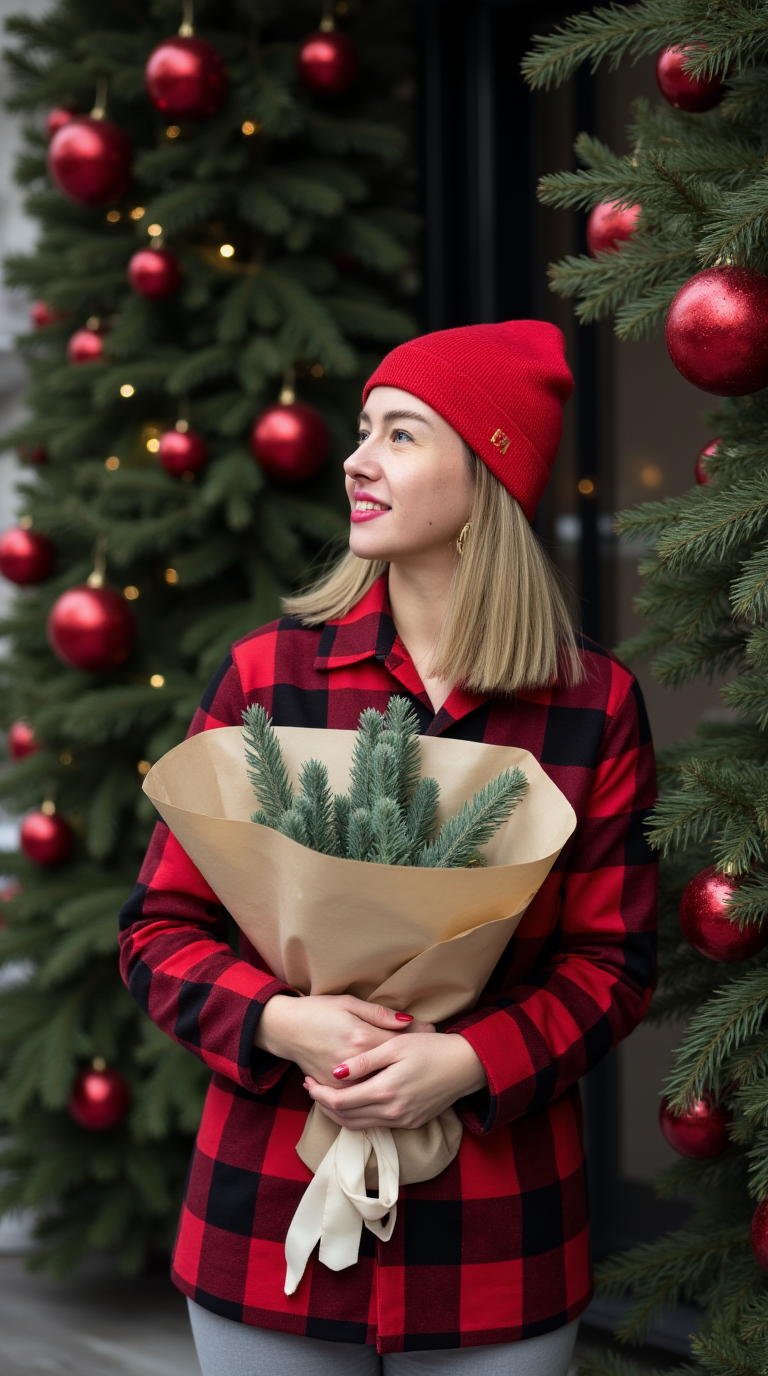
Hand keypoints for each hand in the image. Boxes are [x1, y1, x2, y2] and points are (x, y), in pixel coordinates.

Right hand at [254, 993, 434, 1085]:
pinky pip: (360, 1097)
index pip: (400, 1041)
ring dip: (395, 1079)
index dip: (418, 1036)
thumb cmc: (317, 1011)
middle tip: (424, 1053)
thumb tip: (409, 1021)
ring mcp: (343, 1082)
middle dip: (411, 1062)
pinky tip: (386, 1081)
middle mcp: (354, 1065)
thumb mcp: (349, 1003)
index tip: (432, 1032)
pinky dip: (375, 1090)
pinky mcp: (333, 1091)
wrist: (285, 1029)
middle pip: (393, 1068)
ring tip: (409, 1069)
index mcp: (361, 1039)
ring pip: (379, 1087)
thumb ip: (380, 1015)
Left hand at [303, 1032, 486, 1130]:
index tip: (307, 1081)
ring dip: (339, 1113)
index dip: (319, 1094)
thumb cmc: (431, 1047)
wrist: (466, 1065)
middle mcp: (392, 1112)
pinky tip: (355, 1099)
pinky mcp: (411, 1123)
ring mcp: (402, 1120)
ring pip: (359, 1125)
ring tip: (327, 1095)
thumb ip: (364, 1061)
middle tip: (311, 1088)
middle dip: (324, 1105)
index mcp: (385, 1091)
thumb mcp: (395, 1045)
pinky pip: (376, 1125)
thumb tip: (335, 1072)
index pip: (339, 1102)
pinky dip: (359, 1115)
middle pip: (345, 1118)